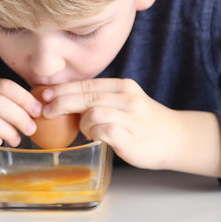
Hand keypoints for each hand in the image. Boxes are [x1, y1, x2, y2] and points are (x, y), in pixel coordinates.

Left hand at [40, 78, 220, 177]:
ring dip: (82, 122)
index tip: (44, 94)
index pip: (86, 83)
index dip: (62, 89)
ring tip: (86, 130)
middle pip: (86, 95)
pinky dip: (95, 133)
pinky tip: (96, 137)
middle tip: (46, 111)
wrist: (176, 138)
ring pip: (94, 112)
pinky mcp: (133, 137)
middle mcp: (127, 98)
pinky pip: (105, 131)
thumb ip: (100, 99)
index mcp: (122, 87)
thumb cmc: (144, 122)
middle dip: (61, 102)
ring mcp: (131, 117)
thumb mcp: (124, 102)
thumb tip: (64, 100)